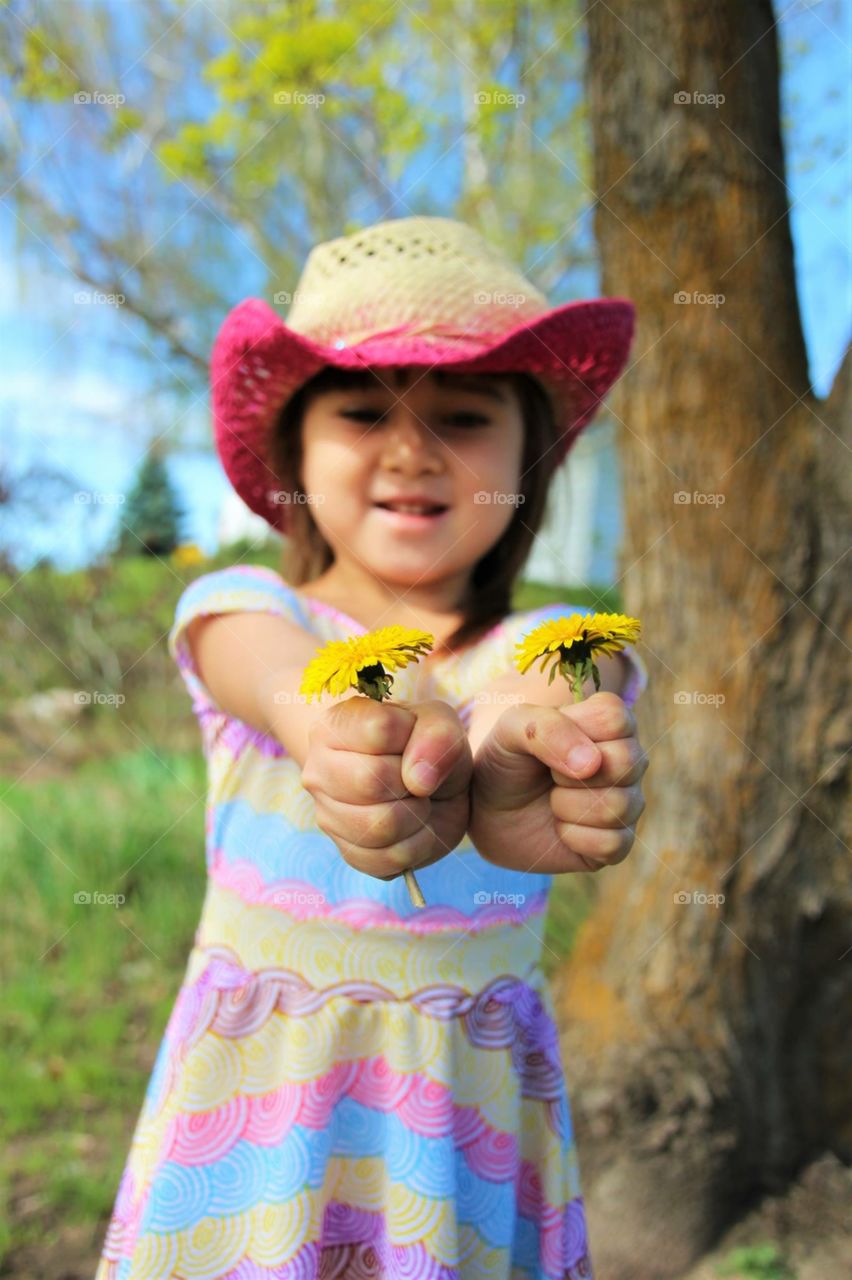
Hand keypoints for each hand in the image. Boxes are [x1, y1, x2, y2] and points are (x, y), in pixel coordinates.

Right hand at [300, 697, 472, 880]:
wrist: (432, 788)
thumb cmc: (427, 746)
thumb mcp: (441, 723)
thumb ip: (437, 735)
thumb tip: (417, 780)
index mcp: (333, 726)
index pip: (380, 729)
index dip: (413, 738)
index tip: (416, 742)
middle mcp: (318, 770)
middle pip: (371, 780)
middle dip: (412, 780)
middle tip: (417, 777)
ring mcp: (327, 815)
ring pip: (379, 825)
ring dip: (417, 814)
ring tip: (417, 800)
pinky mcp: (349, 852)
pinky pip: (389, 859)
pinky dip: (418, 844)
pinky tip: (415, 826)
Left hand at [469, 691, 648, 874]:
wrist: (490, 811)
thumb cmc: (508, 761)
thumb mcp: (512, 729)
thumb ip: (548, 728)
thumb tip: (592, 764)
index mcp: (609, 723)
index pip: (615, 718)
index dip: (575, 732)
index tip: (550, 742)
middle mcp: (628, 761)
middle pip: (626, 761)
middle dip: (570, 773)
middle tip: (550, 775)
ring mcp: (628, 803)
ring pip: (618, 806)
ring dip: (567, 806)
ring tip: (552, 801)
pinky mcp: (618, 842)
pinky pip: (611, 843)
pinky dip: (572, 836)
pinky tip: (560, 827)